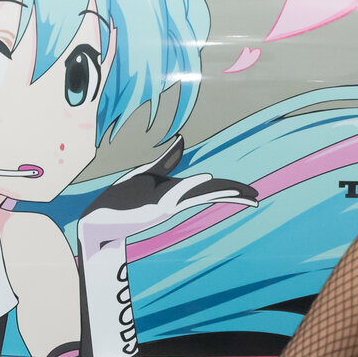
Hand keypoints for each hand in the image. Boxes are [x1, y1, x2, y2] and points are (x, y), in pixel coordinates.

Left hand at [86, 135, 257, 234]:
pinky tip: (207, 179)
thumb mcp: (147, 172)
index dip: (229, 187)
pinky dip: (193, 186)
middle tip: (256, 198)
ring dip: (221, 193)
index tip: (249, 192)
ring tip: (244, 194)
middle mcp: (176, 199)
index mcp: (177, 191)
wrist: (101, 217)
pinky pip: (179, 194)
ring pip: (200, 195)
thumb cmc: (121, 197)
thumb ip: (168, 158)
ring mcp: (168, 203)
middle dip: (233, 194)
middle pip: (210, 193)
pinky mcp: (156, 206)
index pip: (209, 188)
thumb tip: (182, 139)